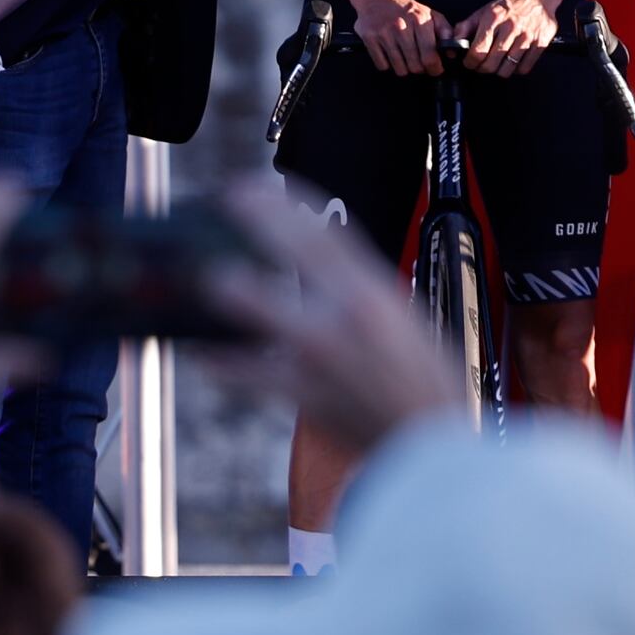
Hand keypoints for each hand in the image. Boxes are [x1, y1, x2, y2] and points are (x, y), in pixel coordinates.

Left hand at [207, 173, 468, 474]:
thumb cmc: (426, 383)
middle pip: (283, 256)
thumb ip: (359, 287)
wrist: (431, 444)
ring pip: (254, 307)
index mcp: (374, 294)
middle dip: (244, 236)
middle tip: (220, 226)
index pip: (320, 232)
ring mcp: (317, 355)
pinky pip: (243, 372)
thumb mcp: (404, 318)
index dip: (277, 204)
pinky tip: (203, 353)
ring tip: (209, 283)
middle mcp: (343, 316)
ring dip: (228, 292)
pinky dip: (221, 362)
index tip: (246, 191)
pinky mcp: (300, 392)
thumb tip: (318, 263)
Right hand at [349, 0, 443, 75]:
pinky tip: (390, 53)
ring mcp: (383, 33)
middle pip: (415, 66)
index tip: (434, 69)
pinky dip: (387, 64)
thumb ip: (445, 31)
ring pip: (399, 69)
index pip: (429, 57)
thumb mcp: (430, 14)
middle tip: (418, 61)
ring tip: (404, 56)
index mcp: (418, 20)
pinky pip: (382, 66)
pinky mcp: (369, 38)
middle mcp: (401, 27)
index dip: (434, 68)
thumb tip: (452, 52)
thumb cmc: (406, 9)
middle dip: (419, 68)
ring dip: (404, 67)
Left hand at [454, 0, 558, 77]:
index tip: (469, 63)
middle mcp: (510, 27)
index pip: (477, 51)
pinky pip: (525, 68)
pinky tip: (513, 62)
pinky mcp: (540, 43)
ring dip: (499, 71)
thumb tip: (454, 43)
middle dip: (482, 69)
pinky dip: (516, 70)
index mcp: (493, 18)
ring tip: (497, 64)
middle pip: (491, 64)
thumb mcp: (483, 12)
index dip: (470, 62)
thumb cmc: (507, 7)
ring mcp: (526, 36)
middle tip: (481, 66)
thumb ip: (465, 27)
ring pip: (507, 69)